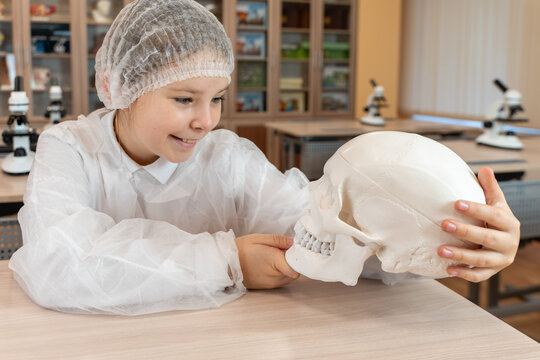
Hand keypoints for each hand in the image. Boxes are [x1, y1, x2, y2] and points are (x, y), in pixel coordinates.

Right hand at [235, 234, 299, 288]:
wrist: (225, 265)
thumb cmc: (240, 250)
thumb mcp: (259, 238)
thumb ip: (279, 240)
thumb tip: (294, 242)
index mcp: (274, 260)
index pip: (297, 265)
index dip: (299, 257)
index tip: (296, 250)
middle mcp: (275, 275)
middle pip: (296, 270)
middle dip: (292, 261)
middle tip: (283, 251)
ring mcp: (272, 283)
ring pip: (290, 276)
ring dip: (287, 268)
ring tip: (275, 258)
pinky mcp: (268, 287)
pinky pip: (282, 280)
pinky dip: (281, 273)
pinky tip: (271, 265)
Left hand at [438, 167, 519, 281]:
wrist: (505, 244)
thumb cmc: (496, 220)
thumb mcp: (496, 204)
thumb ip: (490, 188)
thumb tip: (485, 169)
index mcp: (510, 224)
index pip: (494, 215)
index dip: (476, 209)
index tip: (456, 203)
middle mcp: (509, 243)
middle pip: (487, 238)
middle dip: (465, 232)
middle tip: (443, 224)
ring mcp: (501, 260)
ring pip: (481, 259)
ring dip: (460, 255)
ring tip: (440, 250)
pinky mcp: (493, 272)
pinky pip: (479, 275)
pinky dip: (464, 273)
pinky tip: (448, 269)